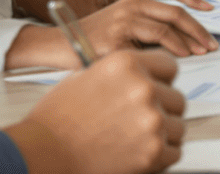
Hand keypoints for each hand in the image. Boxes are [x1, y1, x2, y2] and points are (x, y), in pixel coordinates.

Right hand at [4, 49, 183, 173]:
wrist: (41, 154)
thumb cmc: (56, 120)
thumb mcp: (89, 77)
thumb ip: (124, 75)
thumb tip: (145, 78)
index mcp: (128, 63)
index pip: (169, 66)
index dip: (161, 81)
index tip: (157, 90)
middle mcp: (144, 87)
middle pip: (176, 97)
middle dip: (162, 110)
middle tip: (142, 121)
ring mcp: (150, 119)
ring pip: (178, 125)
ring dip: (163, 134)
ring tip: (138, 140)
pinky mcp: (152, 151)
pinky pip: (174, 151)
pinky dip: (161, 156)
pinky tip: (140, 154)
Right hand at [6, 0, 217, 68]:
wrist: (55, 44)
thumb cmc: (89, 38)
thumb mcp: (121, 25)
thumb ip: (145, 27)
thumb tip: (180, 41)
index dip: (195, 5)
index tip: (211, 14)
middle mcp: (131, 4)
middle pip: (175, 13)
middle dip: (198, 28)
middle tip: (212, 43)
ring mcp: (124, 21)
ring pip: (166, 29)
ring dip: (188, 42)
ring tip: (200, 52)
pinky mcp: (116, 41)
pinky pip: (149, 48)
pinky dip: (168, 53)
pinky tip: (177, 60)